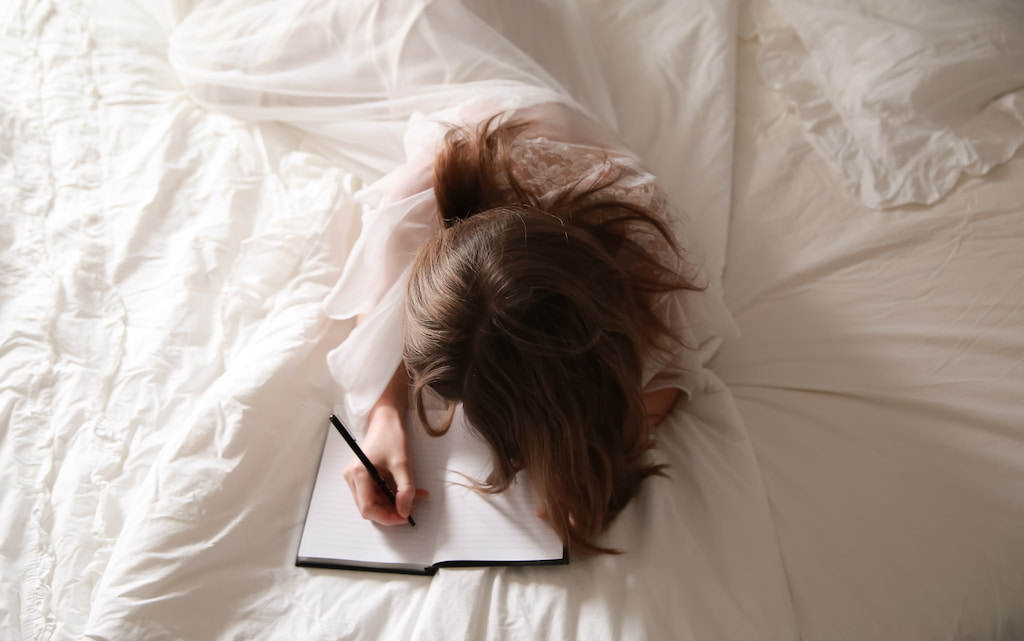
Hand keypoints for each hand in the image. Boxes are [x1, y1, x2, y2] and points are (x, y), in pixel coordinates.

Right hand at [343, 407, 427, 525]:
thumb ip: (405, 490)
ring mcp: (355, 477)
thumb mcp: (403, 464)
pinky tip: (405, 490)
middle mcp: (352, 478)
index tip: (405, 517)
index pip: (368, 508)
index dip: (387, 517)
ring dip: (393, 503)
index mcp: (358, 474)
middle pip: (369, 508)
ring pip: (373, 502)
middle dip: (390, 511)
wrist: (385, 420)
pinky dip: (391, 495)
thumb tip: (405, 511)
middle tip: (410, 509)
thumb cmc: (391, 436)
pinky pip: (375, 493)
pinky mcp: (362, 476)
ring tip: (413, 497)